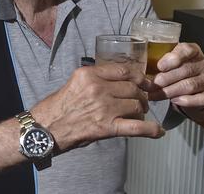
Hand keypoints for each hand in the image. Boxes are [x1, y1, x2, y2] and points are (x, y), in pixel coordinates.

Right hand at [31, 63, 164, 153]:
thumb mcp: (75, 82)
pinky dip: (151, 130)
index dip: (139, 76)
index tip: (144, 82)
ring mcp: (104, 108)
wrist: (45, 128)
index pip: (124, 71)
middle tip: (142, 102)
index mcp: (89, 74)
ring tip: (140, 114)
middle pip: (132, 88)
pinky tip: (158, 132)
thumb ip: (96, 79)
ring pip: (136, 105)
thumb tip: (118, 81)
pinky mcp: (107, 127)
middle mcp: (98, 88)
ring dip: (142, 111)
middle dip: (141, 95)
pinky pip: (137, 127)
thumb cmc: (58, 106)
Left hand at [147, 42, 203, 119]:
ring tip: (154, 95)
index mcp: (192, 51)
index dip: (173, 58)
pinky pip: (200, 99)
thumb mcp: (170, 62)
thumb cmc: (177, 71)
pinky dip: (186, 101)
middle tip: (151, 85)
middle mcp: (202, 63)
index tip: (160, 66)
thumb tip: (140, 71)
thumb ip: (160, 62)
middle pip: (185, 70)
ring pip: (190, 85)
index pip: (186, 50)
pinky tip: (174, 101)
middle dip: (166, 79)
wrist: (196, 88)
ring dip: (170, 91)